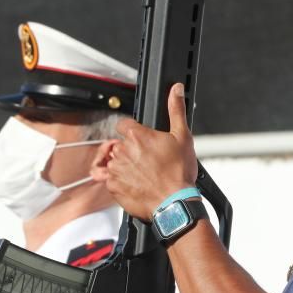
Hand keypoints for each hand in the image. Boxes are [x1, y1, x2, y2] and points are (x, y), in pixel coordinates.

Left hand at [93, 83, 197, 219]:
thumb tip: (176, 89)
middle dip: (132, 151)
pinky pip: (109, 179)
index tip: (144, 141)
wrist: (174, 203)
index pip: (124, 124)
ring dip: (125, 166)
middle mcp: (123, 150)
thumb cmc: (179, 173)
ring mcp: (115, 168)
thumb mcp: (183, 137)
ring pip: (115, 161)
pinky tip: (135, 184)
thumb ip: (176, 110)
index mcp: (138, 135)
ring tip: (143, 175)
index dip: (134, 131)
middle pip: (121, 144)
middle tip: (149, 162)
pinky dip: (119, 181)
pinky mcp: (112, 185)